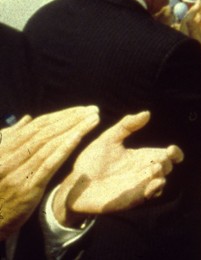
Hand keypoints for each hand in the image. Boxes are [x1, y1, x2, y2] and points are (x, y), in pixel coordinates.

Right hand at [0, 107, 99, 239]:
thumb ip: (10, 139)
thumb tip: (27, 119)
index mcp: (2, 149)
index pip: (36, 126)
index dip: (61, 115)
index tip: (81, 109)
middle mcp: (7, 158)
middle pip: (45, 132)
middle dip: (72, 119)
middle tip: (94, 109)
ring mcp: (17, 173)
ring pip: (49, 145)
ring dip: (74, 129)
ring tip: (93, 119)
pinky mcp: (27, 188)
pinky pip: (48, 164)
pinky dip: (64, 148)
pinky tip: (79, 137)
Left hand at [52, 112, 183, 227]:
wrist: (75, 184)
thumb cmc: (91, 160)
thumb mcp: (108, 138)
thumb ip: (127, 125)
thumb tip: (147, 113)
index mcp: (140, 156)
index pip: (165, 154)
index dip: (174, 153)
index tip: (172, 150)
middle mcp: (143, 171)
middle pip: (166, 167)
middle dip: (167, 163)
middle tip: (158, 161)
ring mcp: (138, 186)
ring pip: (161, 182)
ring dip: (161, 176)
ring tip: (154, 169)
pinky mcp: (131, 198)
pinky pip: (149, 195)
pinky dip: (155, 189)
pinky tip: (153, 183)